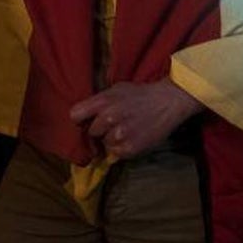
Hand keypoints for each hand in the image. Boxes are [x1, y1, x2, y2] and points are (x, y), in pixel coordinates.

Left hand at [68, 79, 202, 159]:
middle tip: (112, 124)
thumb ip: (99, 102)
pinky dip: (121, 148)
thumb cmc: (141, 94)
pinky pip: (115, 153)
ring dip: (111, 139)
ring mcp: (119, 135)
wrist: (167, 102)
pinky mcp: (129, 149)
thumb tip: (84, 115)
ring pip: (104, 144)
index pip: (75, 115)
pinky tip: (132, 137)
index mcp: (103, 101)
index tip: (85, 120)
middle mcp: (108, 118)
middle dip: (99, 129)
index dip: (80, 119)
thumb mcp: (116, 89)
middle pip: (90, 132)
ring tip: (125, 130)